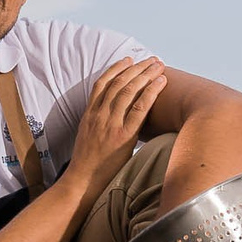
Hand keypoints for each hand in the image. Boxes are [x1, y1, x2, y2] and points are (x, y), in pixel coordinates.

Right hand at [67, 56, 168, 192]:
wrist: (81, 182)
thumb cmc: (87, 165)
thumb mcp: (87, 137)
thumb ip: (98, 124)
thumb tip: (112, 118)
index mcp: (89, 114)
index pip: (102, 83)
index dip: (116, 68)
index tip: (129, 60)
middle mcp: (99, 115)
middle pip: (118, 83)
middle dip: (136, 68)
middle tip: (151, 59)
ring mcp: (110, 124)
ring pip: (129, 91)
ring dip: (146, 75)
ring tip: (159, 66)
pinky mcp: (122, 136)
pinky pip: (139, 108)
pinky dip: (151, 92)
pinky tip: (160, 82)